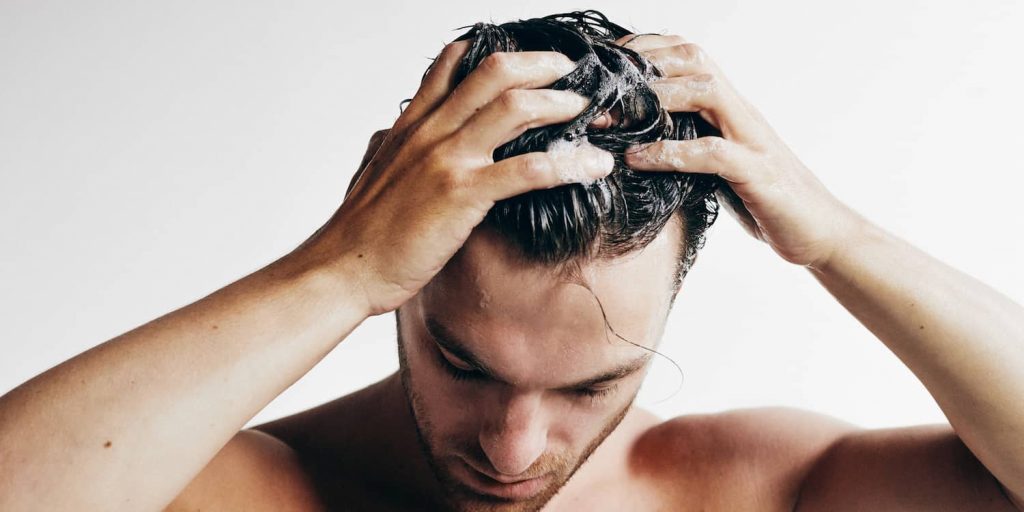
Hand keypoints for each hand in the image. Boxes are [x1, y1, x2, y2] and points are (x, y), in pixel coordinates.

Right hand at [295, 41, 615, 315]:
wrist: (343, 269)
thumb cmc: (360, 232)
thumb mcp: (372, 171)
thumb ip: (391, 145)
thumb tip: (391, 131)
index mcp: (411, 126)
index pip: (453, 65)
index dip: (497, 54)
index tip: (531, 61)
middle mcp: (431, 132)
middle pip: (494, 73)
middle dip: (541, 66)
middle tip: (570, 75)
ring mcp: (447, 160)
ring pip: (515, 109)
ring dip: (560, 105)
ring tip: (588, 111)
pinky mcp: (462, 195)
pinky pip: (526, 169)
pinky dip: (568, 164)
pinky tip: (592, 167)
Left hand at [619, 34, 864, 267]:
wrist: (820, 233)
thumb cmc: (763, 200)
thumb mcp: (715, 169)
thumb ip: (685, 148)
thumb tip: (630, 147)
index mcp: (729, 110)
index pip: (688, 57)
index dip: (646, 52)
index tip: (603, 65)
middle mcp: (741, 115)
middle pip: (695, 60)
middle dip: (644, 64)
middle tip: (598, 86)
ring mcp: (752, 141)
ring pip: (707, 92)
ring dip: (656, 98)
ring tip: (612, 117)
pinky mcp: (758, 174)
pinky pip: (713, 153)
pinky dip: (672, 153)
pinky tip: (639, 159)